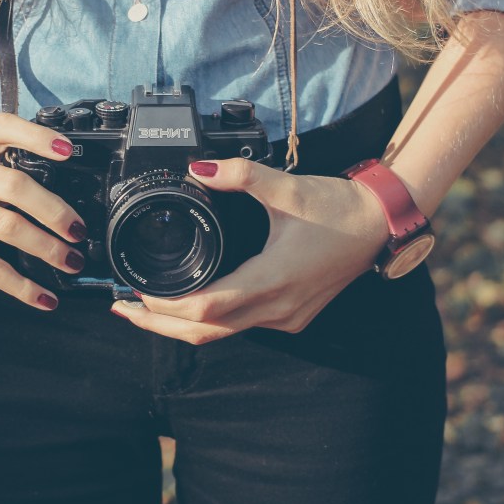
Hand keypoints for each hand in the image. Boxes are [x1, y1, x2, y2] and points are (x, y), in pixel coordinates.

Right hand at [0, 113, 87, 310]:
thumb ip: (1, 166)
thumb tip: (61, 195)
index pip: (5, 128)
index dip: (38, 137)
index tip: (69, 151)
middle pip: (16, 185)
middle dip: (54, 210)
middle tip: (79, 230)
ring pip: (7, 226)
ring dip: (46, 248)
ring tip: (71, 261)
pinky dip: (21, 286)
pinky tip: (44, 298)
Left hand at [110, 158, 389, 342]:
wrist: (381, 223)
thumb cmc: (339, 208)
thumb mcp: (286, 187)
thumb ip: (240, 175)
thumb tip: (198, 169)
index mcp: (273, 279)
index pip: (206, 306)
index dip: (166, 304)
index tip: (135, 290)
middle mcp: (278, 307)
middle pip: (205, 331)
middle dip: (159, 324)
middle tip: (122, 308)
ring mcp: (286, 316)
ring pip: (222, 334)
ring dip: (182, 325)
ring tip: (146, 309)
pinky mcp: (291, 314)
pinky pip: (241, 326)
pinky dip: (209, 320)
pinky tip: (191, 304)